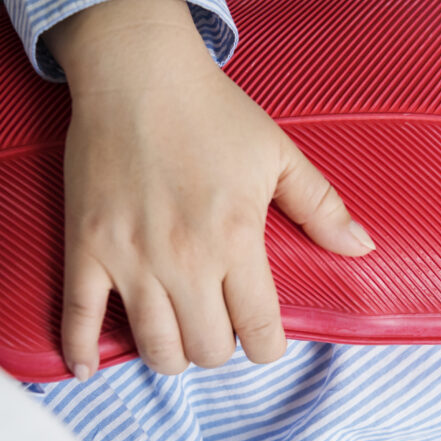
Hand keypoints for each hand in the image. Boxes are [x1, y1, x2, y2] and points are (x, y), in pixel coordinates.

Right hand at [43, 0, 374, 378]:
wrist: (137, 73)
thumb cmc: (213, 111)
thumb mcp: (278, 154)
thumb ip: (321, 207)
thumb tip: (363, 248)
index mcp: (236, 240)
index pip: (260, 332)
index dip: (267, 345)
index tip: (262, 335)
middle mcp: (184, 260)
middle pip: (208, 350)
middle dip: (220, 346)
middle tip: (218, 321)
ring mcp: (130, 259)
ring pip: (155, 348)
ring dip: (171, 353)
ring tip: (177, 332)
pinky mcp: (86, 249)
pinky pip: (77, 317)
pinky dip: (80, 351)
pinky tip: (87, 367)